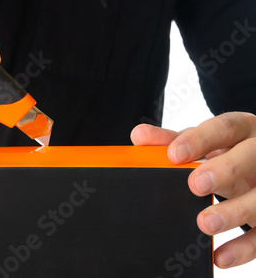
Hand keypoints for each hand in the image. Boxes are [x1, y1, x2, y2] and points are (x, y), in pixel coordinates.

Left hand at [131, 112, 255, 268]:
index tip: (174, 154)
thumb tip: (139, 136)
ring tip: (205, 223)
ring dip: (236, 211)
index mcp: (243, 130)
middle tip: (195, 184)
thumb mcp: (200, 143)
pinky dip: (245, 247)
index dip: (201, 140)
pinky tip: (221, 256)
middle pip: (251, 156)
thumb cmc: (226, 152)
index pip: (225, 128)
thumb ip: (170, 140)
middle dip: (225, 169)